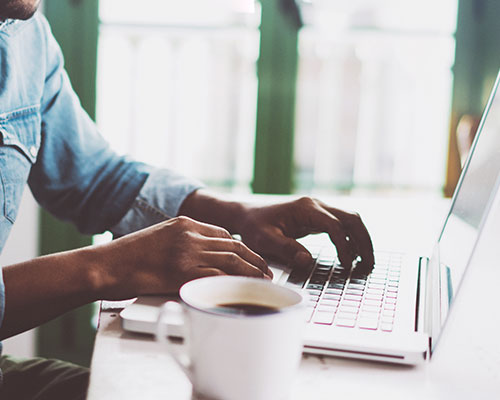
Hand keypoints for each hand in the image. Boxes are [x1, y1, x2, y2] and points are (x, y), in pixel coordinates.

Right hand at [97, 216, 270, 298]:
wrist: (106, 265)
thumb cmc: (128, 256)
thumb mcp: (160, 237)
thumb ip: (183, 242)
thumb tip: (203, 256)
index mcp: (184, 223)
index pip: (224, 234)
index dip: (242, 248)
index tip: (251, 258)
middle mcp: (189, 234)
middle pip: (233, 246)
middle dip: (254, 259)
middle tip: (266, 271)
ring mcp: (187, 252)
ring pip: (231, 260)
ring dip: (251, 272)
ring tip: (263, 281)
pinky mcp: (182, 272)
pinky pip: (217, 276)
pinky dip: (235, 283)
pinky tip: (244, 290)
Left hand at [236, 197, 373, 271]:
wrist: (246, 215)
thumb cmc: (254, 226)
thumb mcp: (264, 240)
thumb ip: (286, 249)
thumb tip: (308, 261)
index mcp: (305, 208)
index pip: (334, 226)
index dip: (344, 246)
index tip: (347, 265)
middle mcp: (315, 205)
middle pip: (351, 218)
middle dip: (364, 241)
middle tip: (369, 265)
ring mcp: (318, 210)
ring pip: (350, 220)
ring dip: (361, 239)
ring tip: (366, 262)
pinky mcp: (317, 217)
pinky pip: (341, 226)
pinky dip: (351, 239)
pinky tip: (352, 256)